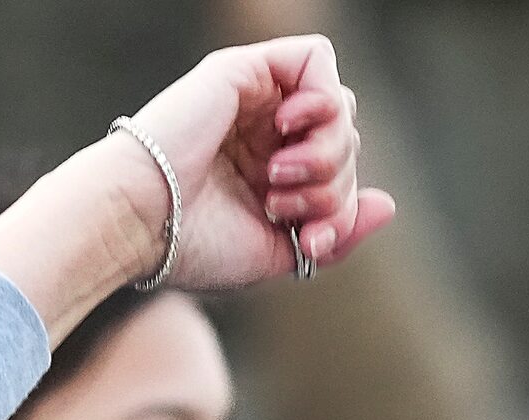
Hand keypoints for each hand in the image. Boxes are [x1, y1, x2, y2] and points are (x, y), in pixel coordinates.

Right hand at [0, 35, 394, 340]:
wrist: (140, 221)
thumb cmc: (192, 246)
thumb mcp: (279, 252)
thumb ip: (336, 231)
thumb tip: (388, 203)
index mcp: (266, 176)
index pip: (339, 175)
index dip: (339, 208)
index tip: (307, 242)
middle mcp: (264, 135)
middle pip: (346, 139)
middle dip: (333, 182)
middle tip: (284, 207)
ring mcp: (257, 101)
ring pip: (339, 103)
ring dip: (328, 147)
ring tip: (284, 175)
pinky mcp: (245, 71)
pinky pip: (315, 57)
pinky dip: (320, 94)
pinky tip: (291, 129)